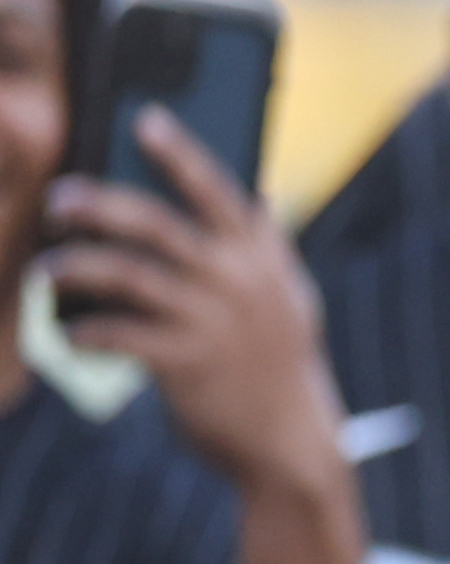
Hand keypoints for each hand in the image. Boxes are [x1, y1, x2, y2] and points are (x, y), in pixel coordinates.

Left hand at [39, 112, 358, 507]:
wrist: (290, 443)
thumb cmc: (276, 364)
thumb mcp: (288, 301)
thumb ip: (269, 249)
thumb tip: (258, 192)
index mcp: (263, 260)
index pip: (220, 193)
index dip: (182, 154)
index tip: (144, 121)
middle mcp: (240, 284)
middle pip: (159, 225)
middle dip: (102, 205)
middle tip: (58, 199)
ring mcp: (214, 324)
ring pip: (129, 276)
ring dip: (77, 267)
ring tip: (45, 270)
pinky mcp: (187, 365)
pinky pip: (121, 334)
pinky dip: (86, 331)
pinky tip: (67, 333)